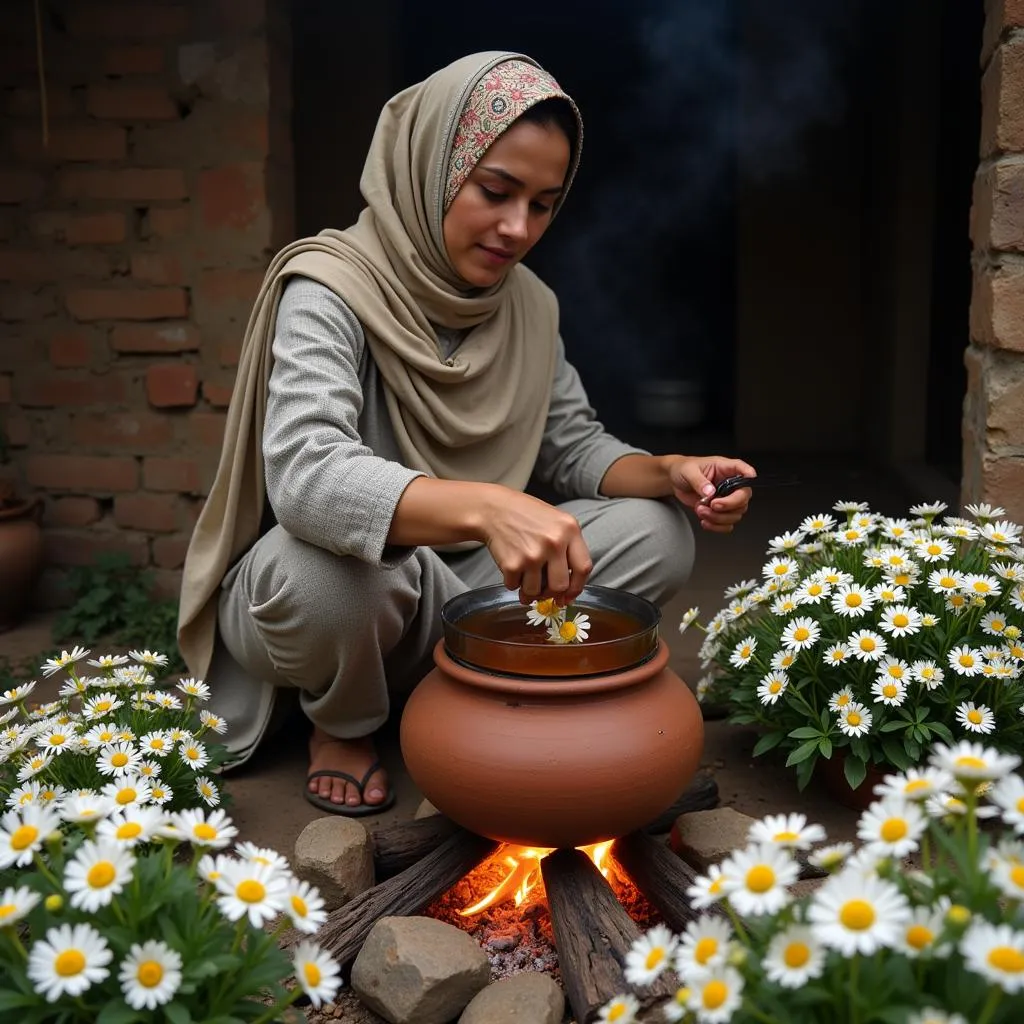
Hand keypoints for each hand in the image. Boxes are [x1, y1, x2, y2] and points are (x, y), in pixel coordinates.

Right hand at [476, 487, 591, 604]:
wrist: (493, 509)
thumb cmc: (526, 516)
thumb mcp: (556, 522)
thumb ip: (568, 549)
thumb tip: (568, 588)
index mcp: (570, 530)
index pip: (584, 568)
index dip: (576, 587)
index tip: (569, 595)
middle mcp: (554, 543)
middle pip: (561, 586)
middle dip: (551, 592)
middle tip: (543, 589)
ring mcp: (533, 555)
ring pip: (536, 591)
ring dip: (529, 590)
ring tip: (524, 575)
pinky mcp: (513, 564)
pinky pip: (515, 587)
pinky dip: (512, 582)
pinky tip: (511, 565)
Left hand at [666, 455, 756, 532]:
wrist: (674, 480)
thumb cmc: (683, 469)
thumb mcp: (688, 471)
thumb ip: (699, 481)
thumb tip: (710, 492)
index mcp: (725, 469)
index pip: (744, 470)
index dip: (749, 475)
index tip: (747, 480)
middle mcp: (729, 484)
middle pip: (743, 498)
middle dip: (728, 505)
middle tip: (712, 505)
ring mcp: (726, 499)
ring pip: (736, 514)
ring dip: (718, 518)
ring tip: (701, 511)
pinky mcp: (719, 511)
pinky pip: (727, 524)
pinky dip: (716, 526)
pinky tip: (705, 521)